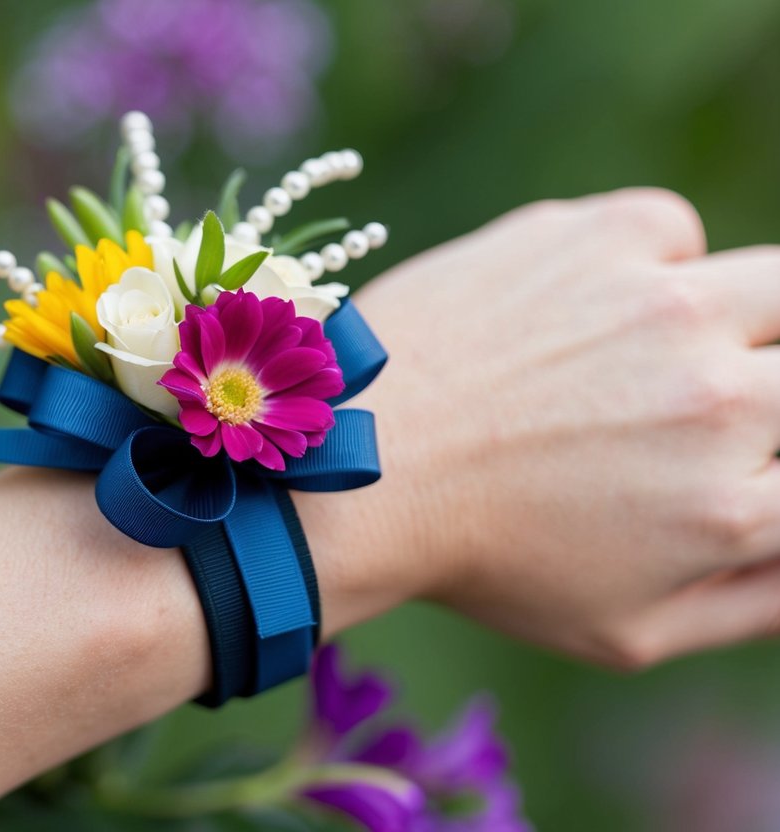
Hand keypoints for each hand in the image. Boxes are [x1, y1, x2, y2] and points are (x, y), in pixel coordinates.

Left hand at [324, 188, 779, 668]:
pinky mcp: (599, 236)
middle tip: (688, 404)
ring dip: (744, 320)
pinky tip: (586, 308)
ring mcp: (661, 304)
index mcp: (733, 506)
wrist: (356, 466)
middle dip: (772, 390)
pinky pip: (671, 231)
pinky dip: (651, 264)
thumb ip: (752, 603)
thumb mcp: (622, 629)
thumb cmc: (481, 557)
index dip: (771, 460)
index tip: (737, 454)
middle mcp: (717, 399)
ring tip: (658, 353)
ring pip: (778, 287)